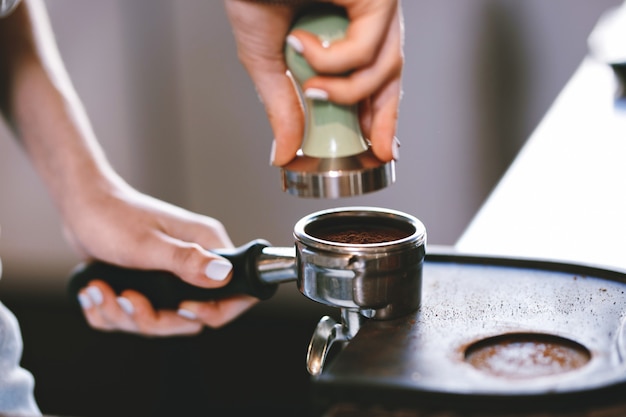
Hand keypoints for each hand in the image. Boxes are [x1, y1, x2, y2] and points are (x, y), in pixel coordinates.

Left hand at [69, 181, 257, 335]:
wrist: (81, 206)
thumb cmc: (111, 216)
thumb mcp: (147, 244)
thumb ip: (185, 261)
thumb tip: (223, 274)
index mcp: (205, 248)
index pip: (235, 291)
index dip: (216, 311)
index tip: (183, 307)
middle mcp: (193, 265)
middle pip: (191, 318)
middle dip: (153, 320)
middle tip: (126, 297)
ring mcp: (170, 278)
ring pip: (159, 322)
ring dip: (123, 315)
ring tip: (99, 289)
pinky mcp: (147, 287)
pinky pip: (134, 319)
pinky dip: (109, 313)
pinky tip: (95, 290)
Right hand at [224, 0, 403, 164]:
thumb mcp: (266, 58)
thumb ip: (282, 105)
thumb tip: (284, 152)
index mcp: (344, 27)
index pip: (371, 77)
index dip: (377, 115)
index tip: (376, 147)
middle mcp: (365, 15)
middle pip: (390, 76)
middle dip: (384, 117)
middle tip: (374, 150)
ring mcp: (373, 4)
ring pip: (382, 67)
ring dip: (345, 92)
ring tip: (311, 90)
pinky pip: (367, 48)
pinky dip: (334, 60)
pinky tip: (304, 46)